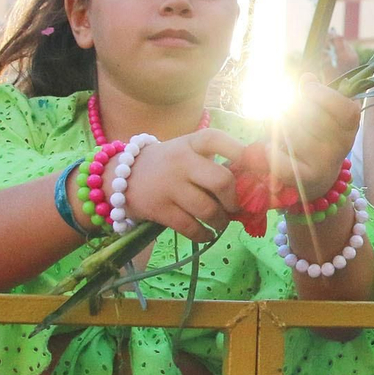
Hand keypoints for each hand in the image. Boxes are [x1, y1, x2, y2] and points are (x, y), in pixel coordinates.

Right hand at [119, 128, 244, 240]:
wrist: (119, 177)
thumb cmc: (167, 165)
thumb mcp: (186, 152)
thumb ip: (213, 162)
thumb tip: (250, 184)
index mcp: (190, 143)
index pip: (216, 139)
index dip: (239, 151)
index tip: (254, 166)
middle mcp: (180, 161)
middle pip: (221, 180)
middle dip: (234, 199)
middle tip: (235, 207)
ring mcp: (169, 186)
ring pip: (208, 209)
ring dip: (221, 220)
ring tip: (221, 222)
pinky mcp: (160, 209)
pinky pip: (191, 227)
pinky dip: (204, 234)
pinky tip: (207, 233)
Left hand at [271, 75, 362, 200]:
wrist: (313, 185)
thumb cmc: (314, 141)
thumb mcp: (323, 115)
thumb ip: (318, 94)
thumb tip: (308, 77)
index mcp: (349, 127)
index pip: (343, 108)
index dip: (322, 94)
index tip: (307, 86)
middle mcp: (340, 146)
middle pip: (308, 113)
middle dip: (294, 110)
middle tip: (294, 120)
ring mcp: (325, 163)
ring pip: (289, 130)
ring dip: (280, 130)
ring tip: (285, 140)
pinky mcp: (305, 178)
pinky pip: (278, 157)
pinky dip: (269, 151)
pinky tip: (272, 151)